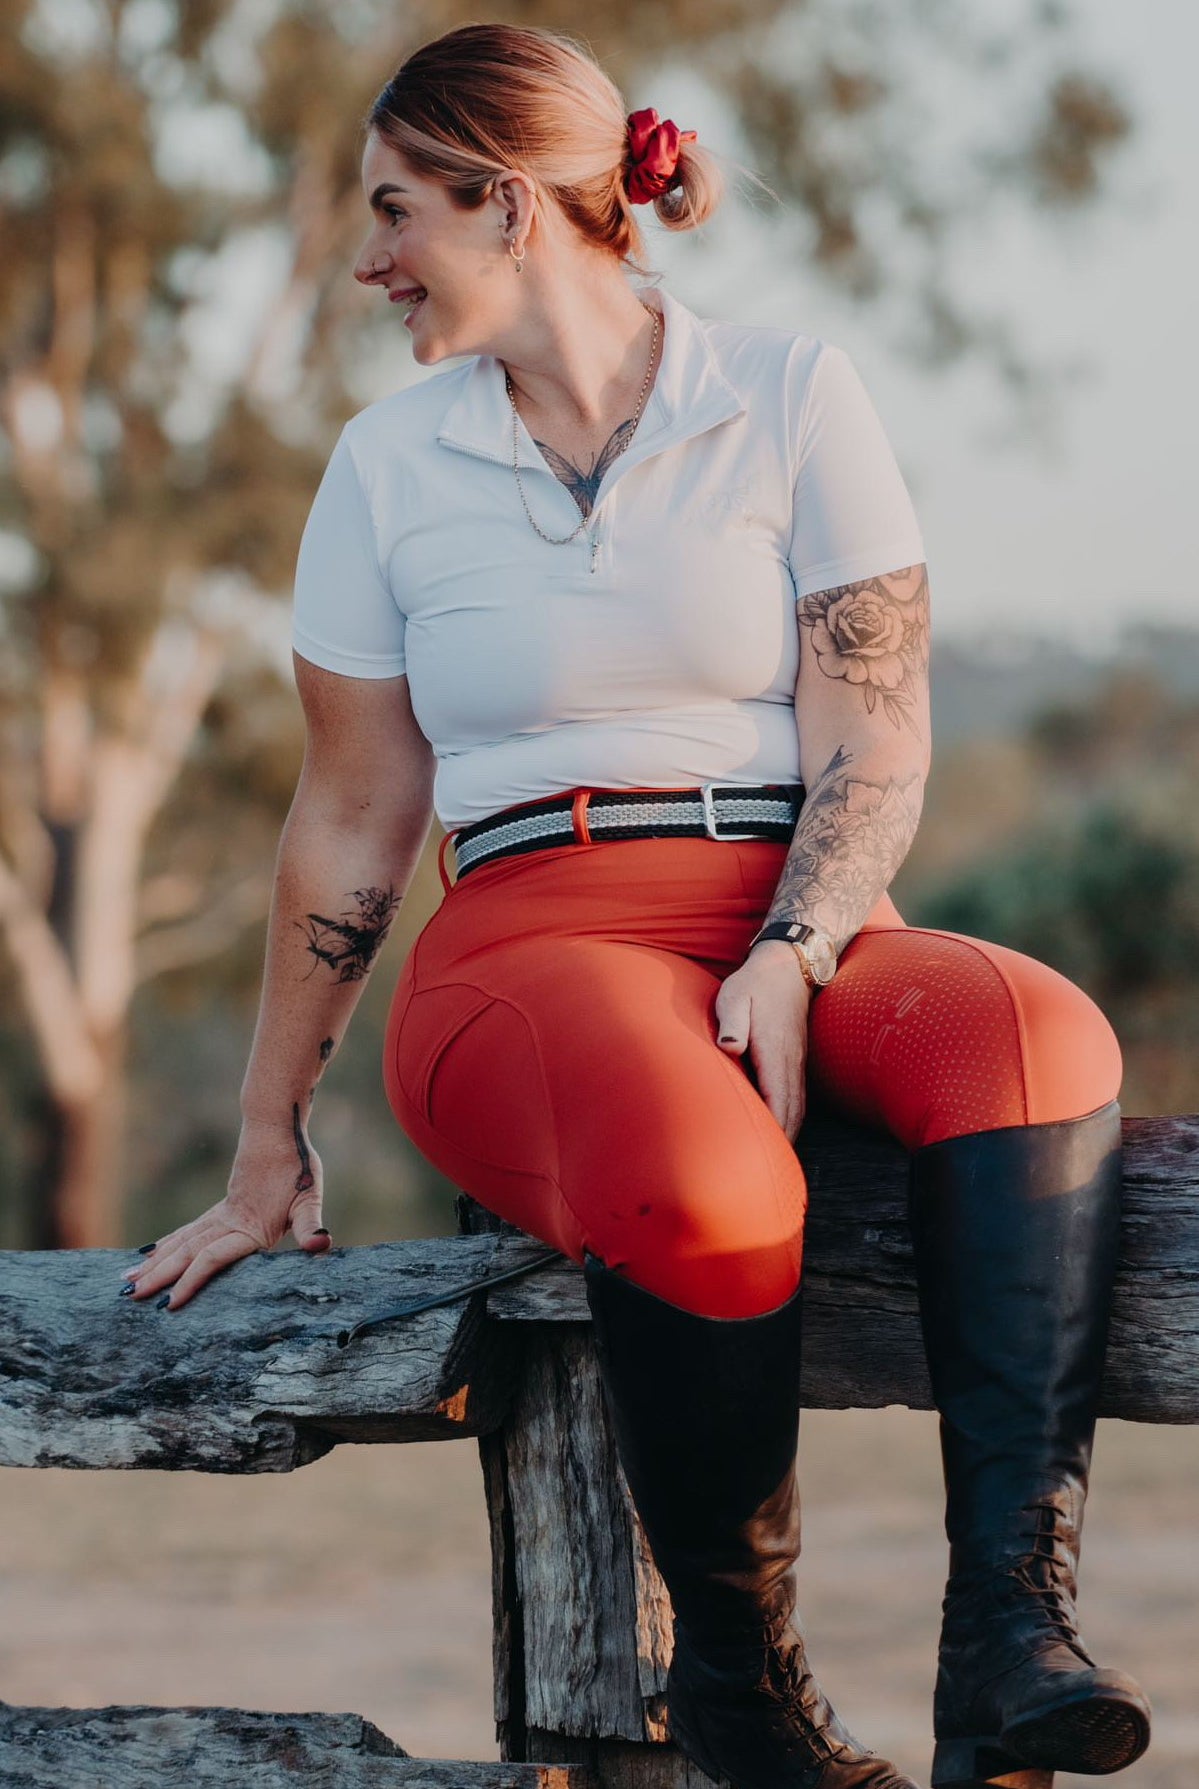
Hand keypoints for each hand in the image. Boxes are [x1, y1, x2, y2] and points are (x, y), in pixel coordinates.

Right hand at [120, 1116, 331, 1310]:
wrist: (275, 1130)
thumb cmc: (297, 1166)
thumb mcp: (310, 1197)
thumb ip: (311, 1225)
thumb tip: (320, 1245)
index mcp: (249, 1227)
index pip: (214, 1258)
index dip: (191, 1281)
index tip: (170, 1303)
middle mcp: (228, 1222)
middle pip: (187, 1252)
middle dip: (160, 1277)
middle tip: (131, 1297)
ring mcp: (220, 1214)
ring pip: (181, 1242)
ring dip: (155, 1262)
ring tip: (127, 1280)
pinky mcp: (219, 1209)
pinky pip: (186, 1230)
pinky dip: (166, 1244)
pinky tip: (148, 1253)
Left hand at [714, 942, 811, 1144]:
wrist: (787, 966)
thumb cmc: (754, 984)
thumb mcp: (734, 996)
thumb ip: (732, 1022)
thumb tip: (730, 1048)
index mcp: (774, 1050)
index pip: (777, 1098)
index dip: (773, 1128)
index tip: (765, 1155)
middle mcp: (790, 1060)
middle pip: (792, 1110)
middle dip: (783, 1141)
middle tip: (771, 1171)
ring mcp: (797, 1060)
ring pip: (798, 1105)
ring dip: (790, 1132)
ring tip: (778, 1159)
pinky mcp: (796, 1058)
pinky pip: (798, 1095)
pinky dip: (792, 1116)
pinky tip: (783, 1128)